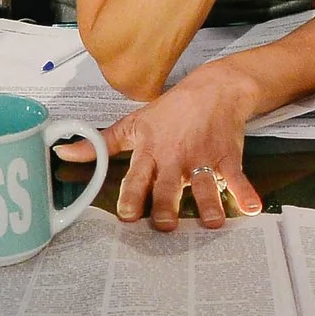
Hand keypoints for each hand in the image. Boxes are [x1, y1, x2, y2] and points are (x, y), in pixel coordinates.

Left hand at [54, 67, 263, 230]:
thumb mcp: (133, 124)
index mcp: (150, 151)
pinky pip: (237, 178)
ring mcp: (202, 158)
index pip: (137, 177)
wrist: (214, 89)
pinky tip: (251, 209)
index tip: (127, 215)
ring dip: (207, 205)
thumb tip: (63, 153)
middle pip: (169, 187)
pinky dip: (245, 193)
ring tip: (211, 223)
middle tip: (165, 226)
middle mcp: (175, 158)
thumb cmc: (170, 111)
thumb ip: (100, 144)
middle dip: (167, 207)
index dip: (132, 196)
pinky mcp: (227, 158)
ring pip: (203, 186)